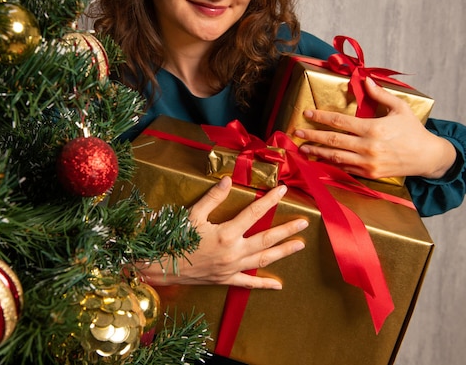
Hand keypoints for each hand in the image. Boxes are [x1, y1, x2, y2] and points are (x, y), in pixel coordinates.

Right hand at [137, 176, 307, 289]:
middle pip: (267, 239)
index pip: (254, 213)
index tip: (282, 191)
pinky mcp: (226, 279)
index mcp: (226, 233)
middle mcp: (233, 251)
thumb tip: (228, 180)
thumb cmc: (175, 238)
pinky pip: (248, 283)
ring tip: (299, 245)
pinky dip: (264, 284)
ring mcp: (232, 267)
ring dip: (283, 252)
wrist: (160, 266)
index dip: (270, 200)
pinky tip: (278, 285)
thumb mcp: (192, 214)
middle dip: (287, 229)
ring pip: (263, 259)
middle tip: (304, 223)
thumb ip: (212, 198)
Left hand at [293, 77, 455, 179]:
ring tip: (302, 147)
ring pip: (335, 157)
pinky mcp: (369, 174)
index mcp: (373, 129)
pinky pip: (345, 168)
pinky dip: (330, 163)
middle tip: (296, 132)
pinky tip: (320, 159)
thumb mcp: (400, 108)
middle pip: (332, 140)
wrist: (427, 157)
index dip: (321, 117)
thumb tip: (365, 80)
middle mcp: (368, 147)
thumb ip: (380, 94)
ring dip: (317, 152)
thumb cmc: (413, 130)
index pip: (340, 122)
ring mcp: (367, 163)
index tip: (307, 113)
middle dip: (312, 135)